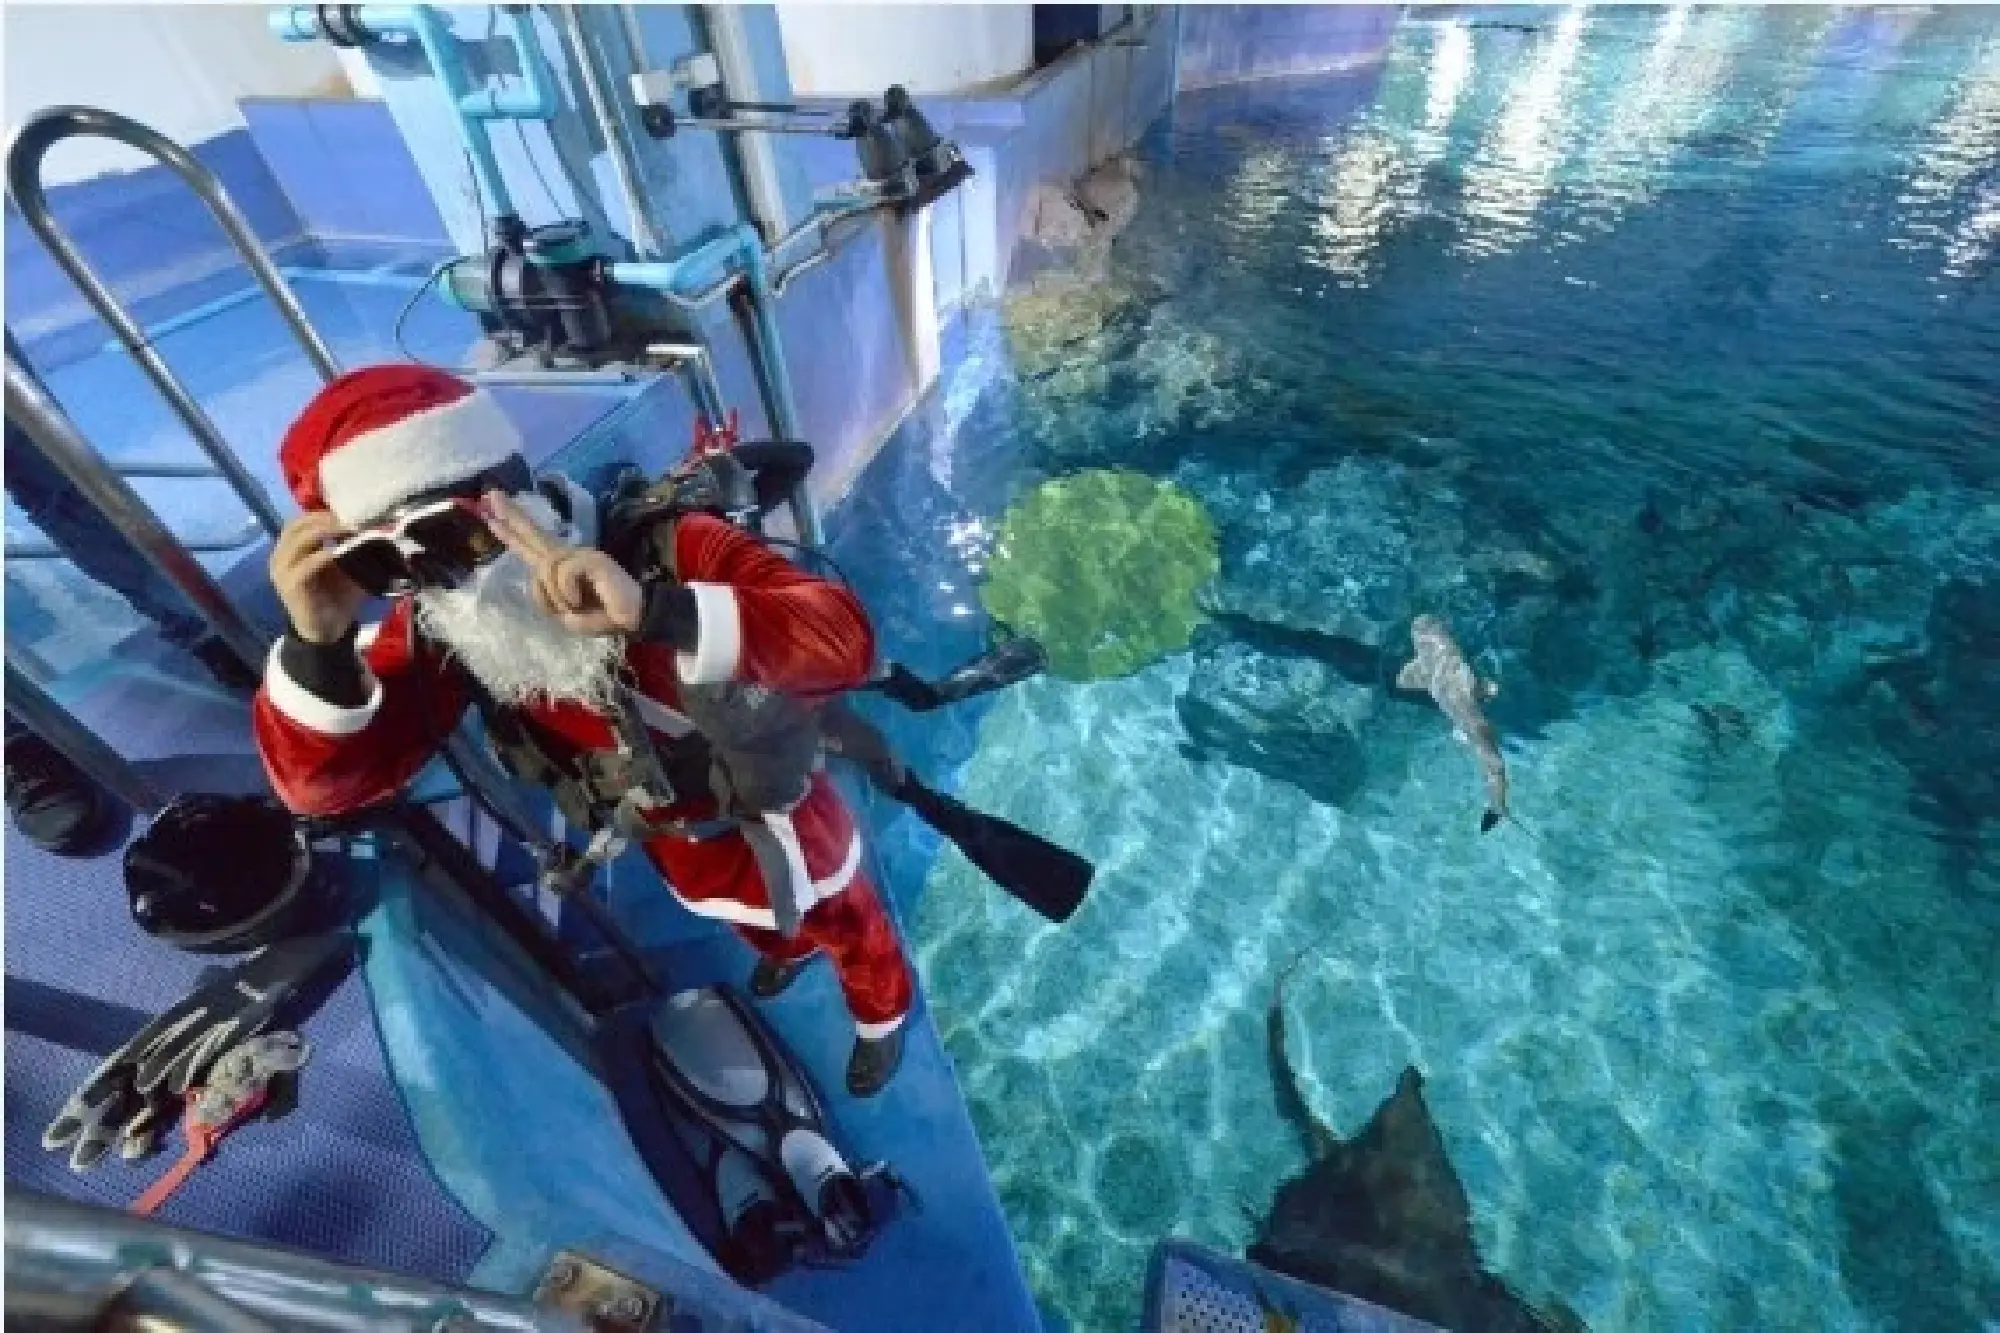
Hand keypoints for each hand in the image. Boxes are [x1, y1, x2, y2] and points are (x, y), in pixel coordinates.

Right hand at [270, 511, 366, 644]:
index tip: (348, 515)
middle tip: (351, 522)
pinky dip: (327, 555)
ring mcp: (283, 571)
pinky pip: (308, 564)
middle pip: (297, 525)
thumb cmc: (336, 597)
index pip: (299, 521)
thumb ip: (350, 548)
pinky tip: (342, 553)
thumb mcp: (345, 568)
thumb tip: (372, 527)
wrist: (327, 632)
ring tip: (349, 532)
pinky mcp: (292, 585)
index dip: (322, 515)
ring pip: (300, 539)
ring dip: (327, 532)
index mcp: (289, 550)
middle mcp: (280, 557)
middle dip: (326, 520)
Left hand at [484, 491, 644, 634]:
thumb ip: (545, 595)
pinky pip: (562, 574)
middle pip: (534, 533)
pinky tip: (580, 601)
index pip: (532, 545)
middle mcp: (567, 555)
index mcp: (560, 567)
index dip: (511, 532)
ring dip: (554, 597)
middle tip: (492, 495)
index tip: (492, 517)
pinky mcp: (591, 559)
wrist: (632, 619)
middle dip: (512, 516)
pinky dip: (567, 594)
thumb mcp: (563, 613)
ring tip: (574, 607)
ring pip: (544, 569)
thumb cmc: (600, 616)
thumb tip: (540, 573)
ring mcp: (580, 555)